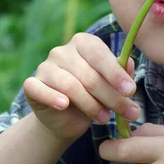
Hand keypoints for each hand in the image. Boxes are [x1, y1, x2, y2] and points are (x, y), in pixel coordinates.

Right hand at [22, 33, 140, 142]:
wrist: (66, 120)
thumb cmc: (93, 97)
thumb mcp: (111, 86)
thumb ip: (121, 74)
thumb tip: (129, 63)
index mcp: (83, 43)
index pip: (100, 54)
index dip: (116, 73)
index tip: (131, 91)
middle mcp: (62, 51)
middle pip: (89, 74)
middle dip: (110, 96)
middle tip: (126, 112)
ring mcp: (45, 67)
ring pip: (70, 85)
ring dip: (91, 105)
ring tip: (105, 119)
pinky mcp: (32, 85)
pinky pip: (40, 90)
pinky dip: (52, 97)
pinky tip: (64, 105)